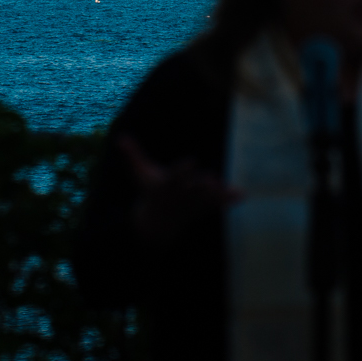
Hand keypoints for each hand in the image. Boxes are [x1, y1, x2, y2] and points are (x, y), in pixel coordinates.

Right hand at [119, 135, 239, 248]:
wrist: (156, 223)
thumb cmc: (149, 191)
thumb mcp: (140, 173)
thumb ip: (132, 155)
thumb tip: (120, 137)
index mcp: (166, 185)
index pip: (175, 177)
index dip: (183, 170)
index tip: (191, 161)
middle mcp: (180, 196)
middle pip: (192, 191)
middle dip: (200, 186)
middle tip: (211, 180)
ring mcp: (192, 205)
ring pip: (206, 200)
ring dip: (217, 195)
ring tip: (229, 189)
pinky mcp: (201, 209)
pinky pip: (216, 205)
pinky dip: (228, 201)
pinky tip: (242, 195)